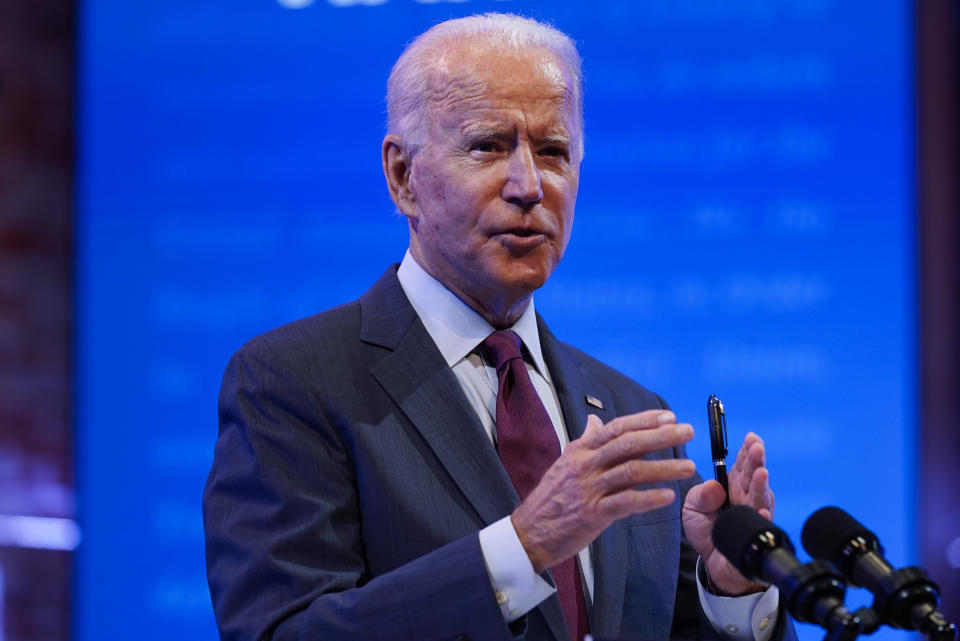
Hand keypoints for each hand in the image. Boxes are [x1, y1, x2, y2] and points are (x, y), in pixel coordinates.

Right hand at [511, 410, 695, 572]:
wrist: (530, 531)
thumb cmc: (551, 498)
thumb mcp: (565, 463)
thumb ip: (585, 442)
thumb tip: (594, 421)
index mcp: (581, 451)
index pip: (617, 428)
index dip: (645, 421)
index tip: (670, 417)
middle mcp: (585, 465)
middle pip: (628, 444)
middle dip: (661, 437)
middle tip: (688, 432)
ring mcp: (589, 489)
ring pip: (632, 471)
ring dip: (664, 468)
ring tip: (689, 467)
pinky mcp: (592, 514)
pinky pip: (625, 503)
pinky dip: (648, 498)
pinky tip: (668, 497)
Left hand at [682, 432, 775, 594]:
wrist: (714, 562)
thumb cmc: (706, 530)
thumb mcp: (693, 508)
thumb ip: (700, 495)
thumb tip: (715, 486)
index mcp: (732, 485)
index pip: (741, 463)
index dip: (746, 450)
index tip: (750, 437)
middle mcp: (746, 497)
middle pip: (754, 474)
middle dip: (756, 460)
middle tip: (756, 447)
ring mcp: (754, 514)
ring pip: (761, 496)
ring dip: (762, 484)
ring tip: (761, 472)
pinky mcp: (756, 534)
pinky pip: (762, 525)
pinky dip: (763, 517)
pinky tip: (763, 509)